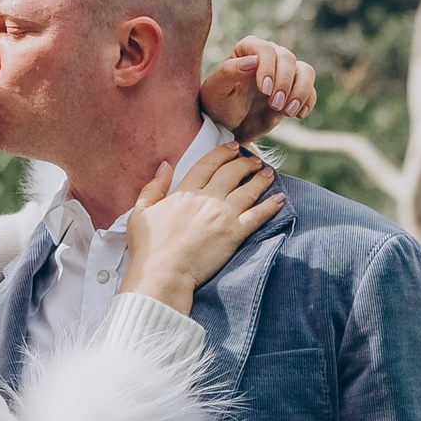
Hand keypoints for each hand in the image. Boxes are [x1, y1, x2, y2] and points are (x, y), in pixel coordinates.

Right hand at [119, 136, 281, 315]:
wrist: (163, 274)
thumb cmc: (148, 248)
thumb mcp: (140, 212)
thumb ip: (153, 186)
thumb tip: (165, 165)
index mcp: (185, 192)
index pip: (208, 164)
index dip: (223, 153)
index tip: (233, 147)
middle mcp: (207, 198)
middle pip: (232, 173)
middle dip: (246, 163)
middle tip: (255, 161)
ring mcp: (223, 215)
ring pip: (248, 190)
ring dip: (261, 179)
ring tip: (269, 173)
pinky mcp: (235, 234)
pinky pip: (258, 215)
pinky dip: (271, 206)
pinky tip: (280, 198)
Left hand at [202, 37, 317, 144]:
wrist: (228, 127)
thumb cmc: (218, 104)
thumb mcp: (216, 90)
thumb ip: (229, 72)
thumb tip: (253, 60)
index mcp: (248, 49)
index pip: (265, 50)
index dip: (268, 68)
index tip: (265, 90)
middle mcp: (269, 57)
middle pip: (288, 59)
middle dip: (284, 83)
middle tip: (275, 104)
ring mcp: (284, 73)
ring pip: (305, 71)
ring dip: (301, 91)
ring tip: (288, 112)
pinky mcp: (293, 91)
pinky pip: (310, 91)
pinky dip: (307, 102)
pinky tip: (297, 115)